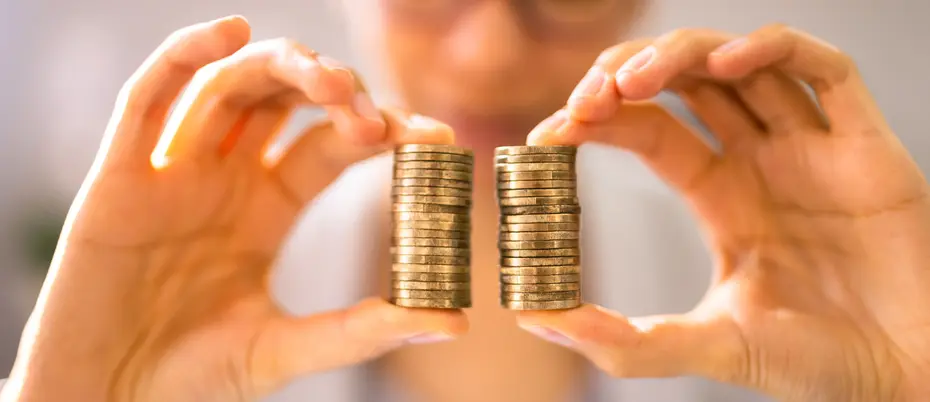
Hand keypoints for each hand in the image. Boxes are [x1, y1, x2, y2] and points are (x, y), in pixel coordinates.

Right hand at [0, 16, 465, 401]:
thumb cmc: (191, 382)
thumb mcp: (285, 350)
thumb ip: (362, 332)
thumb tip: (451, 322)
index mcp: (266, 210)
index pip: (333, 145)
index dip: (381, 129)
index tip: (434, 134)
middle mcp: (224, 181)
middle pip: (284, 102)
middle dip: (334, 92)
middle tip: (374, 117)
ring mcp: (173, 174)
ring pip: (227, 88)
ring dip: (279, 68)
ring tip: (328, 80)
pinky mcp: (118, 180)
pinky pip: (146, 100)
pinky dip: (183, 56)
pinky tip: (230, 33)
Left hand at [517, 25, 929, 400]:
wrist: (900, 379)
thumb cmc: (811, 363)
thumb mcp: (704, 345)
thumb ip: (624, 339)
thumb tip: (539, 317)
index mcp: (720, 193)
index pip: (650, 128)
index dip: (600, 118)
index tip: (550, 130)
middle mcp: (760, 159)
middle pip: (688, 82)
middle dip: (630, 73)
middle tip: (586, 94)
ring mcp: (811, 146)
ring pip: (743, 62)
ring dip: (682, 54)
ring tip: (631, 79)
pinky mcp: (864, 144)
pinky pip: (823, 71)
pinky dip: (772, 50)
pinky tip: (724, 64)